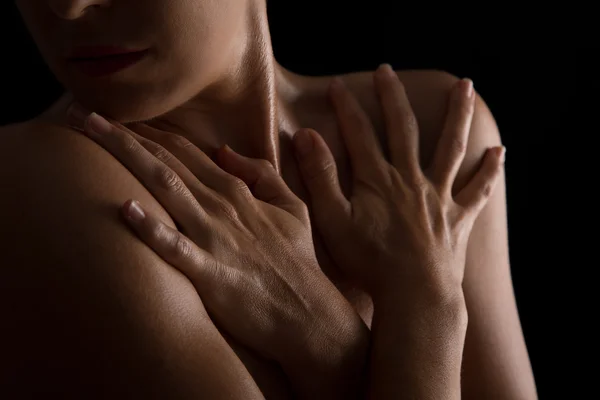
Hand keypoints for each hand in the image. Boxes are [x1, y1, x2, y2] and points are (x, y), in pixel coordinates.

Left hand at [65, 106, 368, 398]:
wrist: (307, 312)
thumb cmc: (297, 260)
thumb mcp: (291, 207)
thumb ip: (261, 174)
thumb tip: (225, 151)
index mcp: (236, 191)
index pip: (184, 151)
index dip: (148, 130)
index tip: (117, 115)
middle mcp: (220, 206)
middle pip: (165, 160)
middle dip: (123, 134)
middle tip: (81, 112)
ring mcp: (214, 238)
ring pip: (164, 188)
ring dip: (126, 158)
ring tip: (90, 134)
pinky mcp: (210, 273)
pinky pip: (176, 248)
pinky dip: (151, 228)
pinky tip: (125, 208)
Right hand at [292, 64, 504, 301]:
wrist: (415, 295)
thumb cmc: (371, 263)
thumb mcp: (333, 221)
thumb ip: (320, 177)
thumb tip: (305, 136)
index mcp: (379, 180)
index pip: (359, 133)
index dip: (346, 108)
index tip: (337, 86)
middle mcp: (411, 179)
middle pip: (402, 128)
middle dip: (392, 97)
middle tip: (386, 71)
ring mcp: (439, 196)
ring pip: (450, 147)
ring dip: (457, 115)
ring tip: (466, 86)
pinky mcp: (458, 218)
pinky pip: (478, 189)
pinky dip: (489, 170)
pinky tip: (499, 152)